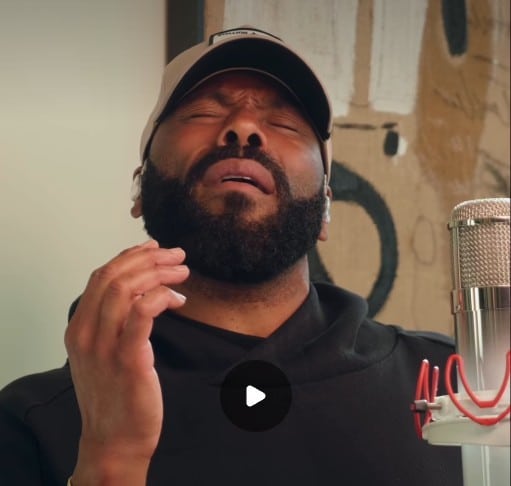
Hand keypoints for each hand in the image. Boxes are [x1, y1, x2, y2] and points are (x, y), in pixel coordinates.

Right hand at [64, 240, 188, 484]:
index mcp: (78, 327)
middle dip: (148, 258)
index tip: (154, 247)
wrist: (115, 439)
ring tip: (183, 271)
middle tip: (176, 255)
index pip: (101, 277)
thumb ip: (114, 322)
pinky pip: (144, 313)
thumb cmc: (116, 394)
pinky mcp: (129, 359)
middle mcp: (86, 333)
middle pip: (114, 276)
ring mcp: (105, 346)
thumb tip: (144, 290)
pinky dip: (162, 296)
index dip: (128, 256)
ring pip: (127, 289)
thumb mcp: (104, 353)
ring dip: (159, 273)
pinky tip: (178, 299)